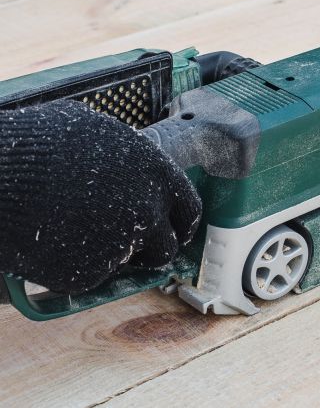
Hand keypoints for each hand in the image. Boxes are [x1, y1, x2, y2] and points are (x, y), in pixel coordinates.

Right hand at [0, 100, 201, 293]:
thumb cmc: (42, 143)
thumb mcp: (99, 133)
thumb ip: (129, 160)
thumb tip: (133, 168)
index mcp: (157, 173)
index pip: (188, 209)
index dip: (178, 223)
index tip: (170, 230)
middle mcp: (149, 211)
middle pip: (165, 247)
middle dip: (148, 250)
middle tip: (122, 245)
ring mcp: (122, 244)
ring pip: (124, 264)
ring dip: (107, 255)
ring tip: (70, 229)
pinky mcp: (90, 273)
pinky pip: (88, 276)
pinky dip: (72, 266)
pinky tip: (50, 242)